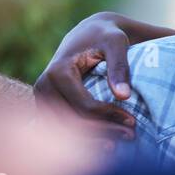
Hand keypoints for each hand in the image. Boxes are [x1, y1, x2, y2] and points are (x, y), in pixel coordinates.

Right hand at [32, 11, 174, 132]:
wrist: (89, 31)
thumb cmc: (106, 36)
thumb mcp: (116, 43)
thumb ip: (120, 66)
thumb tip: (124, 96)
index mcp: (57, 72)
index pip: (84, 106)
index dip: (109, 117)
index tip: (133, 122)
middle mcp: (43, 87)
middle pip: (73, 122)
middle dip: (102, 133)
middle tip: (131, 136)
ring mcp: (41, 99)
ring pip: (65, 131)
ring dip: (91, 141)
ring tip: (118, 143)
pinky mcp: (44, 106)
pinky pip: (61, 128)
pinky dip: (80, 138)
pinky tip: (102, 142)